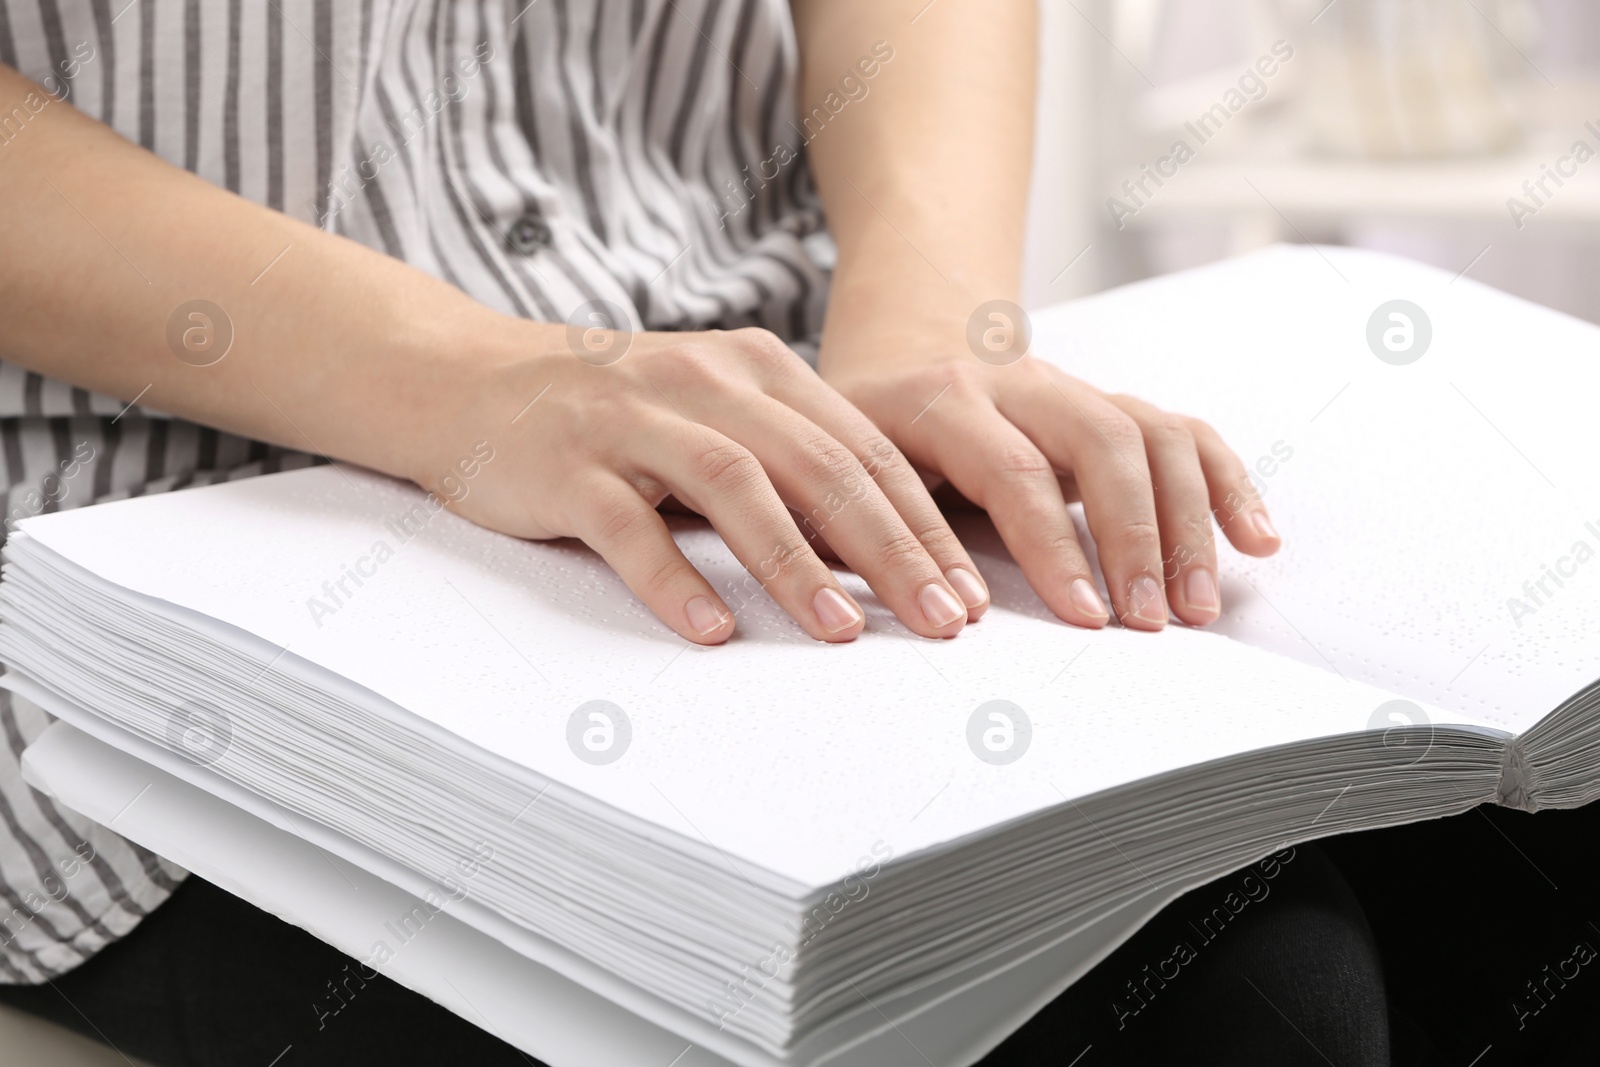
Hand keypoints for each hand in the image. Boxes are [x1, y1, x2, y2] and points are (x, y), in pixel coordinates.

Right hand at [422, 325, 989, 645]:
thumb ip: (792, 463)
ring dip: (797, 564)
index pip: (864, 449)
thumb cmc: (613, 414)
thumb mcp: (716, 416)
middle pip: (820, 465)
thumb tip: (888, 551)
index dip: (923, 524)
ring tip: (844, 630)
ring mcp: (633, 418)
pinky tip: (710, 628)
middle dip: (892, 549)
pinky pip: (628, 524)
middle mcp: (705, 381)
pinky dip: (673, 577)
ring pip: (736, 486)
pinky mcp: (568, 463)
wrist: (472, 380)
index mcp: (757, 369)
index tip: (967, 591)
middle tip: (941, 620)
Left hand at [819, 346, 1281, 630]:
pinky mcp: (1110, 405)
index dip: (1054, 547)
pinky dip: (1227, 484)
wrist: (898, 341)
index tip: (1084, 619)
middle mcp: (1018, 382)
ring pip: (1154, 434)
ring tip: (1200, 606)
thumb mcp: (836, 466)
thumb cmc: (859, 428)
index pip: (1014, 469)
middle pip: (1105, 440)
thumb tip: (888, 608)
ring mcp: (1074, 389)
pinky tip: (1259, 541)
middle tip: (1152, 624)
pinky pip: (1184, 432)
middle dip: (1136, 537)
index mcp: (941, 398)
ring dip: (1189, 522)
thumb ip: (856, 526)